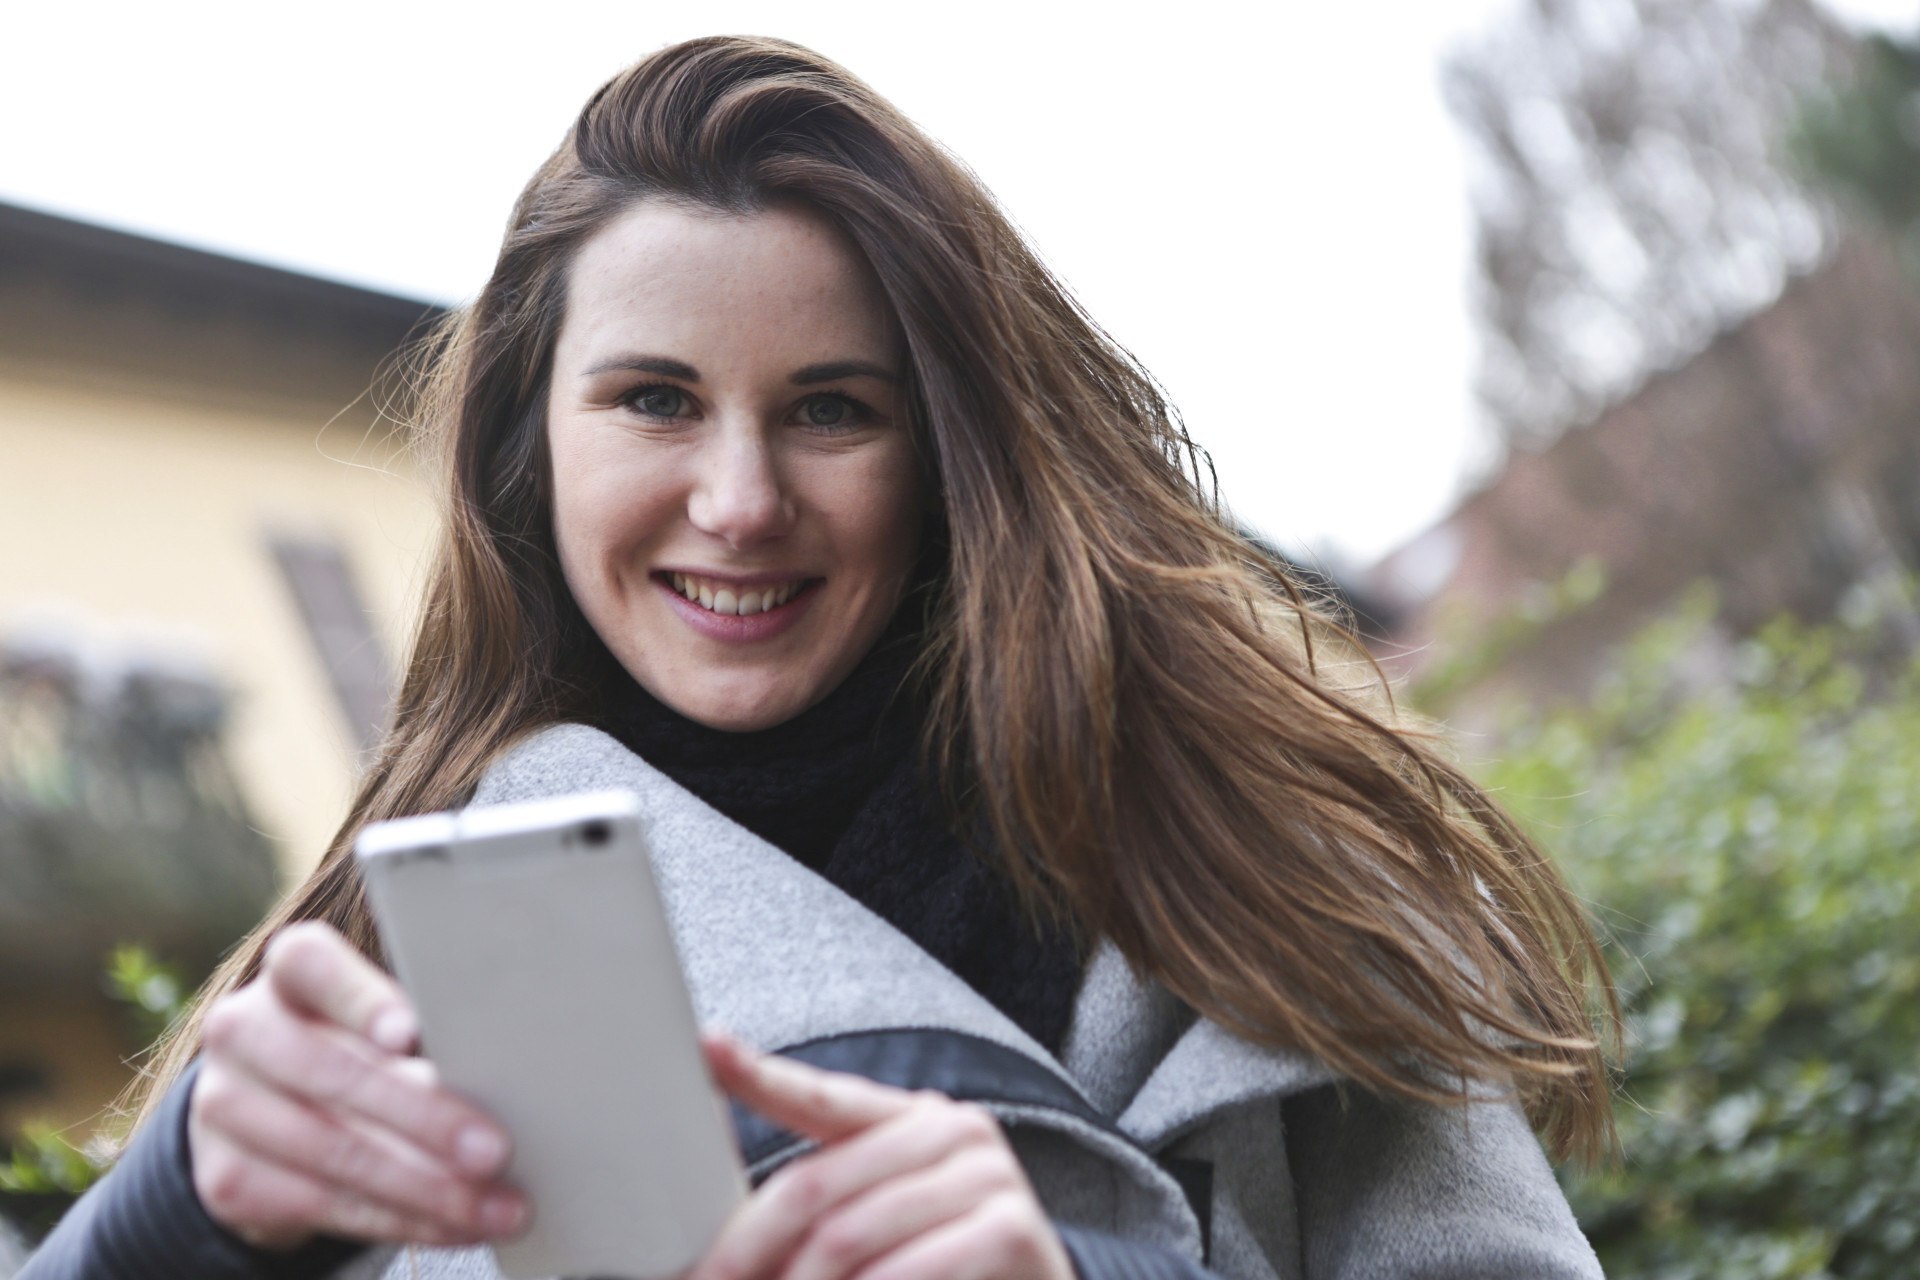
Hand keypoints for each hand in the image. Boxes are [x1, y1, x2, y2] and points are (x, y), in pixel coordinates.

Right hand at [186, 921, 528, 1249]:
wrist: (266, 1112)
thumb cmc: (356, 1047)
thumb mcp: (379, 1024)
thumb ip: (420, 1036)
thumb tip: (497, 1076)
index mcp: (291, 971)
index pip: (313, 966)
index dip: (361, 1000)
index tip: (410, 1035)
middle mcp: (242, 1029)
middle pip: (334, 1073)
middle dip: (424, 1119)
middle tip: (494, 1151)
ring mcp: (223, 1105)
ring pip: (334, 1153)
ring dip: (428, 1189)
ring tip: (496, 1208)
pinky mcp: (227, 1178)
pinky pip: (324, 1206)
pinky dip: (400, 1220)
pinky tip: (453, 1226)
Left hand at [690, 1031, 1075, 1279]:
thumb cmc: (942, 1264)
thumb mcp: (875, 1220)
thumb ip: (820, 1202)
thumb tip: (726, 1231)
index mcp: (907, 1116)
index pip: (821, 1094)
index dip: (761, 1074)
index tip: (710, 1048)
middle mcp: (950, 1128)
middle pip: (816, 1183)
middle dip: (751, 1248)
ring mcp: (986, 1174)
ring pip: (850, 1234)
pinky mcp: (1011, 1227)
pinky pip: (911, 1268)